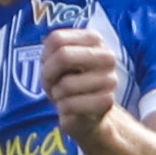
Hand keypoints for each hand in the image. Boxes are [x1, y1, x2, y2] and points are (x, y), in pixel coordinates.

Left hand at [40, 27, 120, 143]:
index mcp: (94, 40)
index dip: (45, 57)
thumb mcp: (54, 61)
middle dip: (48, 74)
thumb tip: (58, 53)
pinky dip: (63, 108)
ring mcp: (110, 79)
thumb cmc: (67, 82)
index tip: (51, 67)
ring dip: (56, 93)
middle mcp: (107, 56)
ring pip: (66, 84)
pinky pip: (70, 104)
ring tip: (64, 96)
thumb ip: (52, 49)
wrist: (85, 115)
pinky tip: (71, 108)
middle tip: (52, 84)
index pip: (57, 39)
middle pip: (63, 56)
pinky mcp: (107, 102)